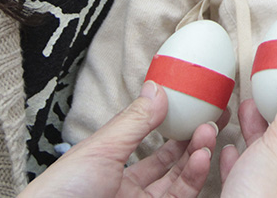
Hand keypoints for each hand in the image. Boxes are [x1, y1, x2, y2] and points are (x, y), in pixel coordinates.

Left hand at [20, 81, 221, 197]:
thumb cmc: (62, 192)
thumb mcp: (100, 148)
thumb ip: (133, 121)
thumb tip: (157, 88)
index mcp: (109, 166)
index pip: (147, 141)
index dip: (172, 124)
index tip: (194, 106)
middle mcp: (127, 187)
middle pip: (170, 161)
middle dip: (193, 138)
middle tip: (214, 117)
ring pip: (180, 179)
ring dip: (198, 154)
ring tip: (209, 132)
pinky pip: (181, 196)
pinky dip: (196, 176)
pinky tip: (202, 157)